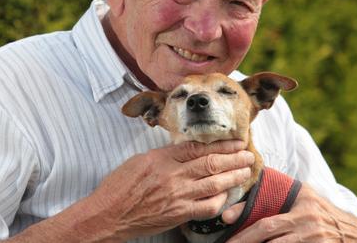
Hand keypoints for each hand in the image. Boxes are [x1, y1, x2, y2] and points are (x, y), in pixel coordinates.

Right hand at [86, 140, 254, 240]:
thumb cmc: (120, 186)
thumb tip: (186, 150)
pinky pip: (207, 206)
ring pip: (214, 183)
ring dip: (233, 176)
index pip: (198, 147)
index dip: (221, 143)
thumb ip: (165, 155)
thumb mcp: (141, 160)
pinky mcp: (178, 214)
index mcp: (162, 158)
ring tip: (246, 170)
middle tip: (248, 153)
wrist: (109, 214)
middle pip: (211, 163)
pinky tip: (227, 195)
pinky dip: (220, 200)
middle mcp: (172, 175)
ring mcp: (177, 196)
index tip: (235, 141)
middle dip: (234, 157)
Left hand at [222, 184, 356, 241]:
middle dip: (245, 241)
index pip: (267, 216)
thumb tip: (246, 195)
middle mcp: (308, 220)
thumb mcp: (305, 197)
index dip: (244, 220)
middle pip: (268, 234)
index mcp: (302, 203)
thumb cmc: (322, 212)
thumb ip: (281, 192)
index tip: (226, 221)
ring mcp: (315, 238)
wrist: (355, 234)